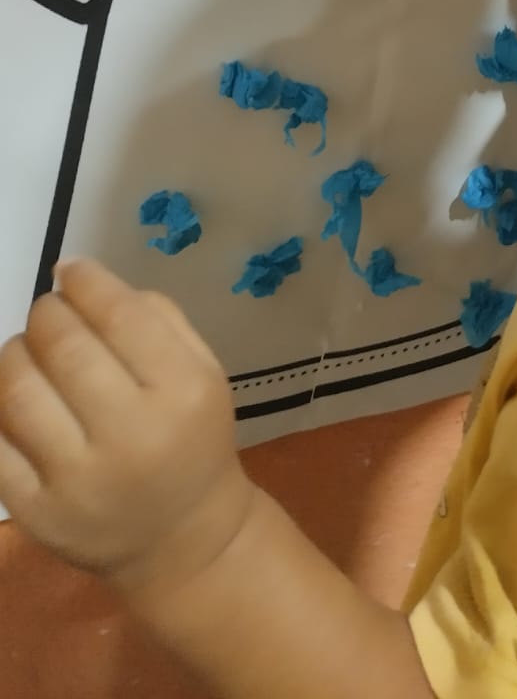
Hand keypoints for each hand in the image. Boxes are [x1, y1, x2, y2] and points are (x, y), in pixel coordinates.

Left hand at [0, 259, 251, 594]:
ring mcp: (78, 480)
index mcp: (182, 392)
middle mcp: (132, 435)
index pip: (120, 316)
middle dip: (47, 314)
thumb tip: (85, 281)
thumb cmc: (193, 440)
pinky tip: (14, 394)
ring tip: (28, 349)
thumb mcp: (204, 372)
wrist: (183, 540)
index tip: (70, 269)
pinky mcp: (37, 513)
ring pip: (18, 390)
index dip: (85, 282)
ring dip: (15, 353)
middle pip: (64, 347)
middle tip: (49, 311)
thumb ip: (159, 319)